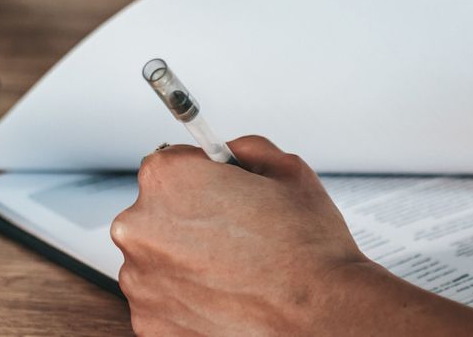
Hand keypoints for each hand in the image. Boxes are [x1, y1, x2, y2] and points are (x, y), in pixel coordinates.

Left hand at [115, 136, 472, 334]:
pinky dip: (201, 314)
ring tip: (255, 282)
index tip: (221, 193)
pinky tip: (246, 312)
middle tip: (250, 242)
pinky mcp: (157, 335)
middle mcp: (143, 232)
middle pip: (159, 218)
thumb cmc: (319, 253)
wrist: (328, 326)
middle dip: (199, 227)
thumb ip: (252, 153)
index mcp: (169, 183)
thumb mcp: (294, 175)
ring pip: (165, 268)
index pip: (165, 164)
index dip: (204, 181)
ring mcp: (147, 289)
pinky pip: (173, 314)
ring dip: (198, 271)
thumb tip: (235, 153)